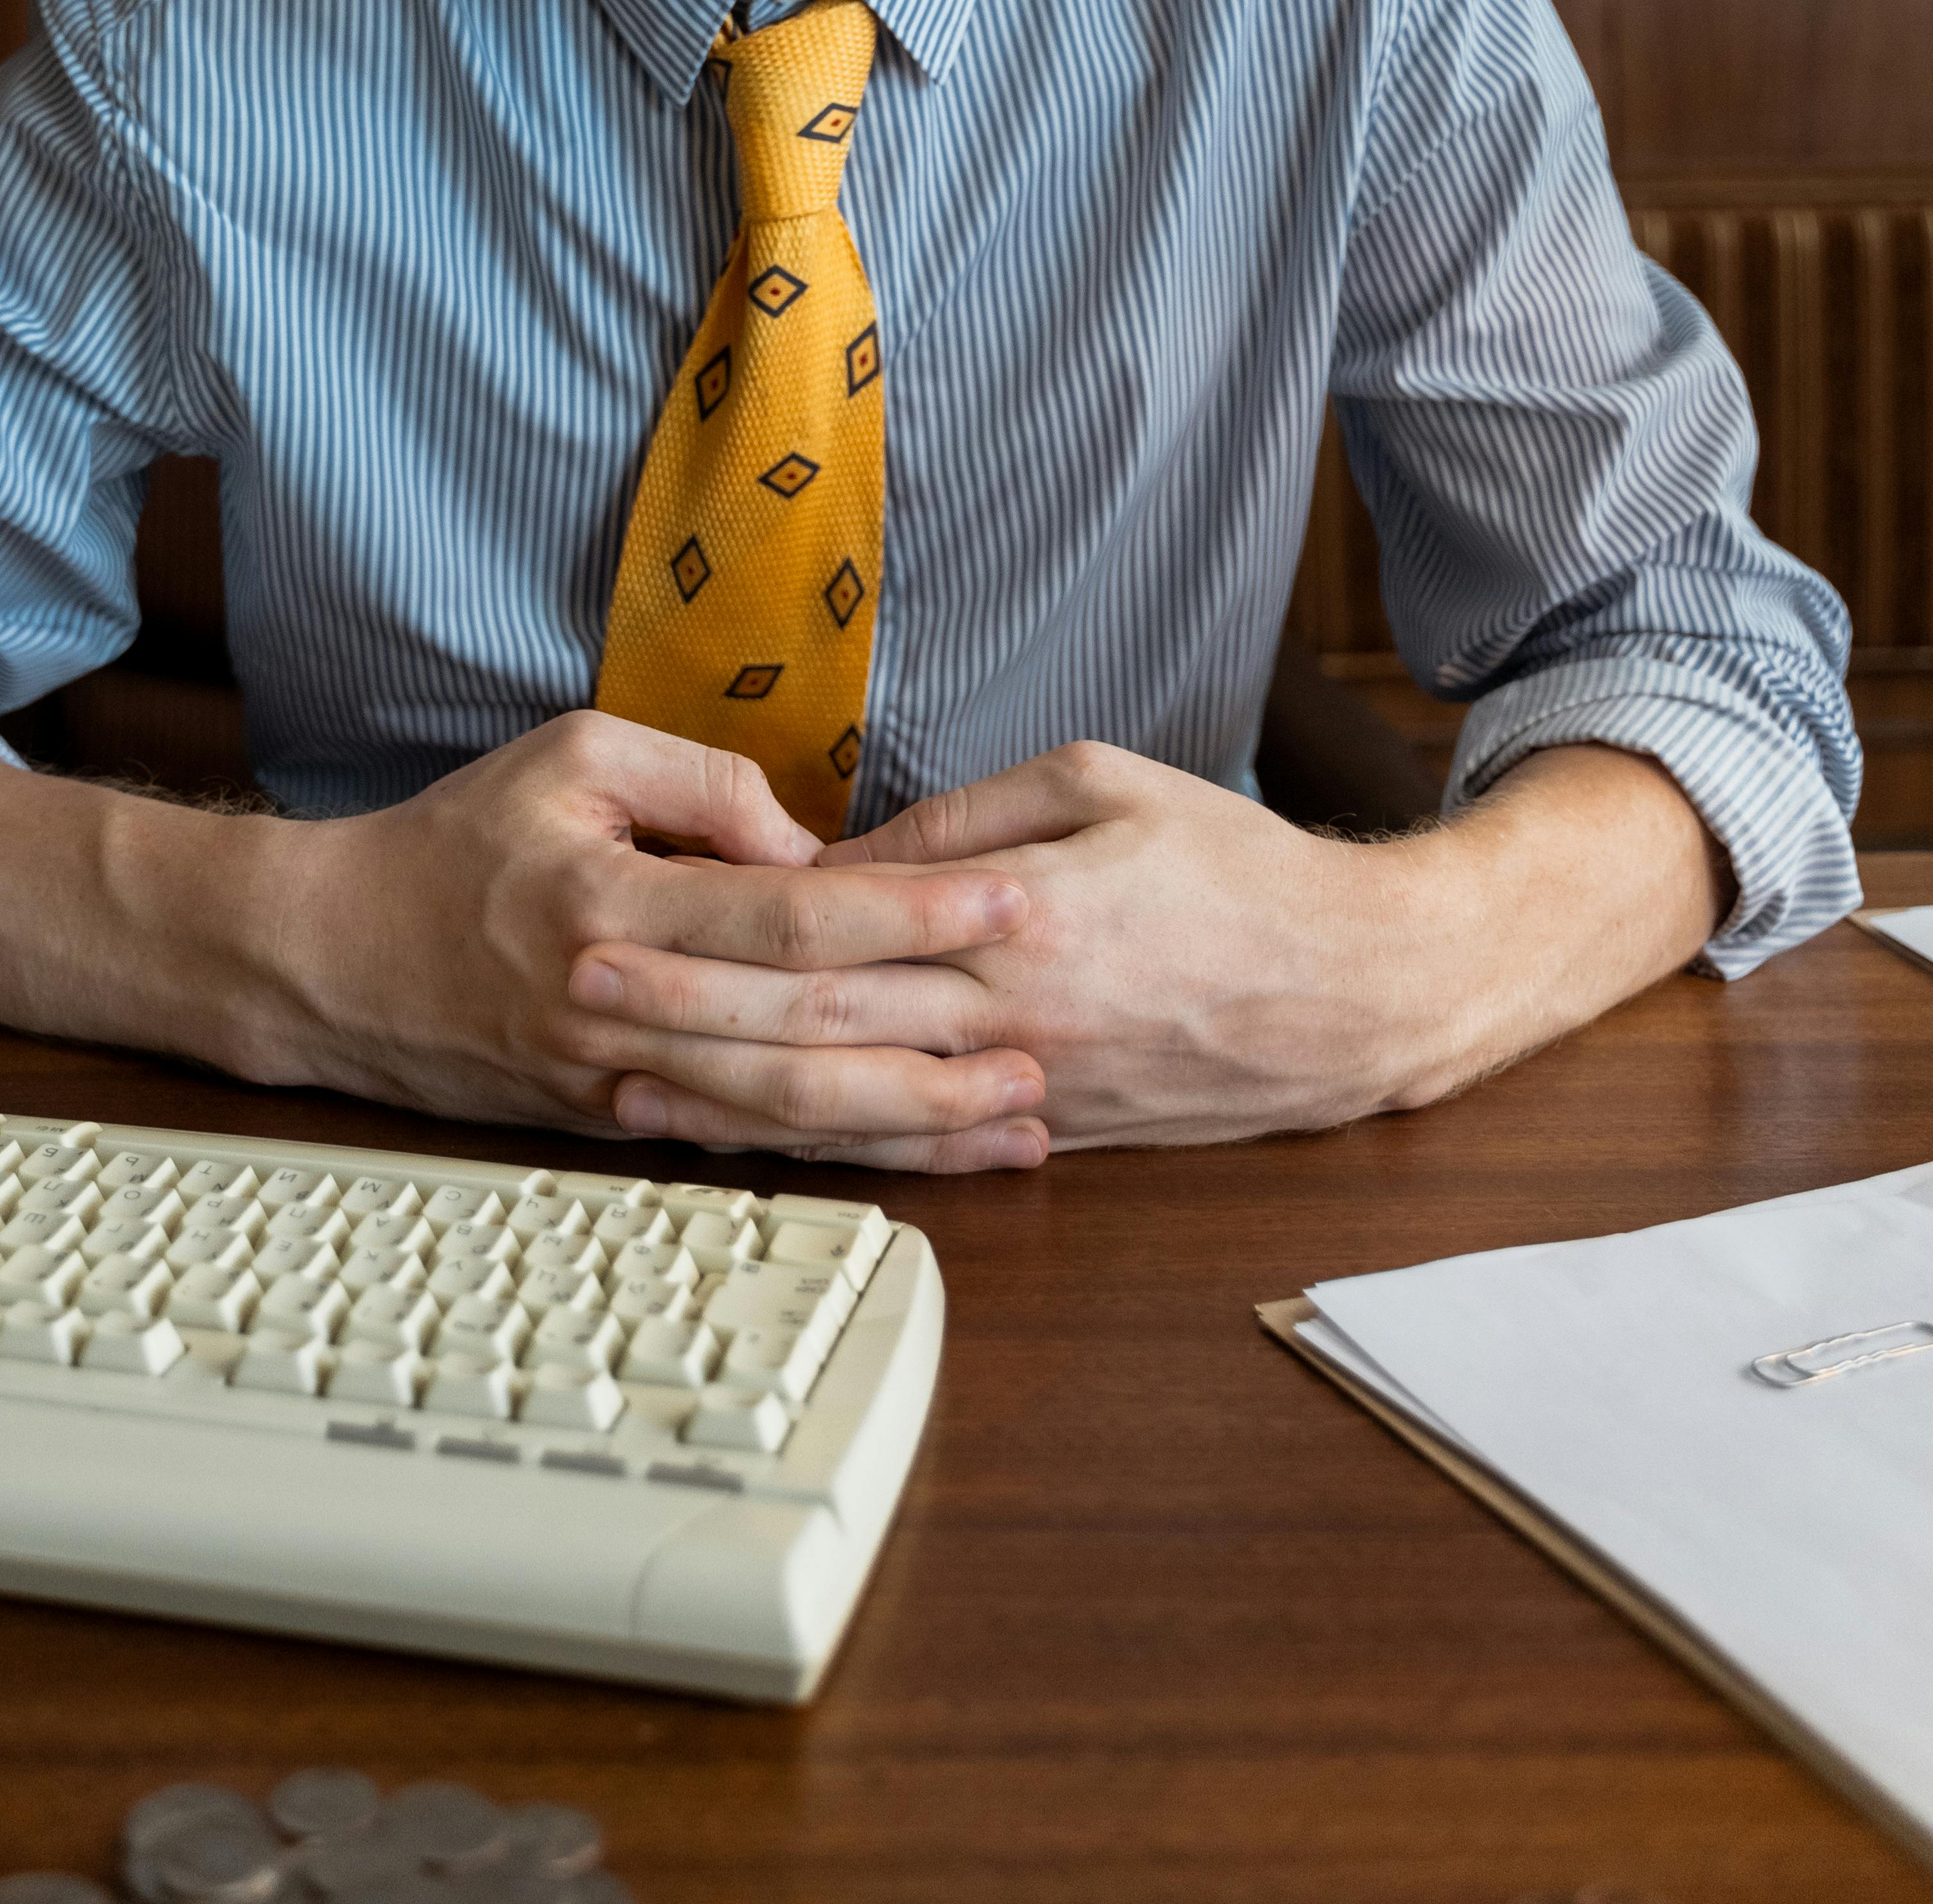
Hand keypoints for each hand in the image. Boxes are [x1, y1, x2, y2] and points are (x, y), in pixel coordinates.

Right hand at [261, 713, 1047, 1166]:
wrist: (336, 958)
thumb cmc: (460, 837)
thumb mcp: (573, 752)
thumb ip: (702, 783)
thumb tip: (812, 839)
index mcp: (614, 905)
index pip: (794, 919)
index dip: (911, 915)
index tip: (1009, 901)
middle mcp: (623, 1010)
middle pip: (810, 1037)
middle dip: (944, 1041)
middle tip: (1056, 1031)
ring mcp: (620, 1086)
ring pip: (793, 1117)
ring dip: (916, 1123)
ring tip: (1024, 1117)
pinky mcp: (619, 1128)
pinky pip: (752, 1147)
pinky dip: (846, 1155)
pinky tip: (922, 1150)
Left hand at [578, 738, 1725, 1154]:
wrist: (1356, 989)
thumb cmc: (1233, 864)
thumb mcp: (1102, 783)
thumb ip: (966, 823)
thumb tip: (849, 855)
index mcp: (1018, 921)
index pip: (833, 942)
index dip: (715, 943)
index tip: (618, 923)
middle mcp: (1008, 1021)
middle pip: (816, 1034)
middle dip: (684, 1023)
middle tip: (576, 1001)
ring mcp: (1027, 1092)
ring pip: (849, 1110)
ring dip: (731, 1103)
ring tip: (625, 1085)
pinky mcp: (1049, 1135)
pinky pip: (913, 1149)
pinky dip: (823, 1148)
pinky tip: (752, 1138)